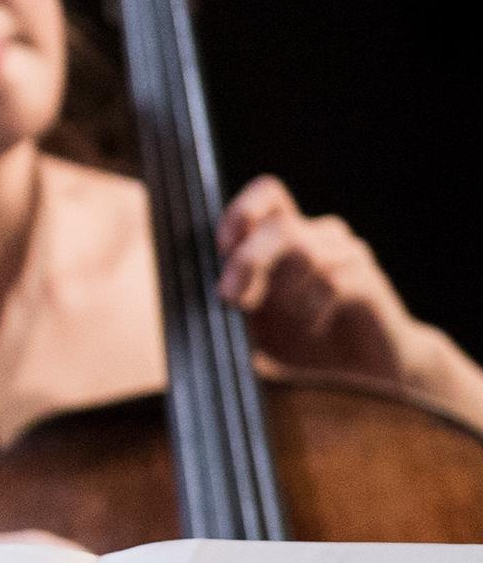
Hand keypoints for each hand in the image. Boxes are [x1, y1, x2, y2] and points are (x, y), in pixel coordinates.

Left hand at [217, 176, 420, 382]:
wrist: (368, 367)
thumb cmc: (304, 343)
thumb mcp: (255, 328)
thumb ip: (232, 309)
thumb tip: (195, 304)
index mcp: (284, 239)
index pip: (267, 194)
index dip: (242, 211)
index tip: (221, 247)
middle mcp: (316, 237)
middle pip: (280, 223)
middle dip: (248, 259)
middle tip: (231, 298)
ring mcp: (345, 255)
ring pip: (305, 249)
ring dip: (281, 288)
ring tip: (283, 319)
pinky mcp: (368, 280)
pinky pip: (333, 279)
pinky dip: (311, 305)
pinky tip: (310, 325)